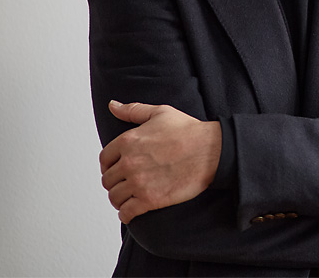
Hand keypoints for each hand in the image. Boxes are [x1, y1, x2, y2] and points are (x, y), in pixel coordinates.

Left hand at [99, 101, 220, 223]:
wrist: (212, 151)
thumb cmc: (189, 131)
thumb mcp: (160, 113)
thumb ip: (133, 110)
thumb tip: (112, 105)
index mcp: (128, 141)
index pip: (105, 159)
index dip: (110, 165)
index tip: (117, 169)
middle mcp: (129, 163)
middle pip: (108, 180)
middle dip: (116, 182)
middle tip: (126, 183)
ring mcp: (139, 182)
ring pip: (115, 197)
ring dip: (120, 199)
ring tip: (129, 197)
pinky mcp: (150, 200)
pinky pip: (126, 213)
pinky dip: (126, 214)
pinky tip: (133, 210)